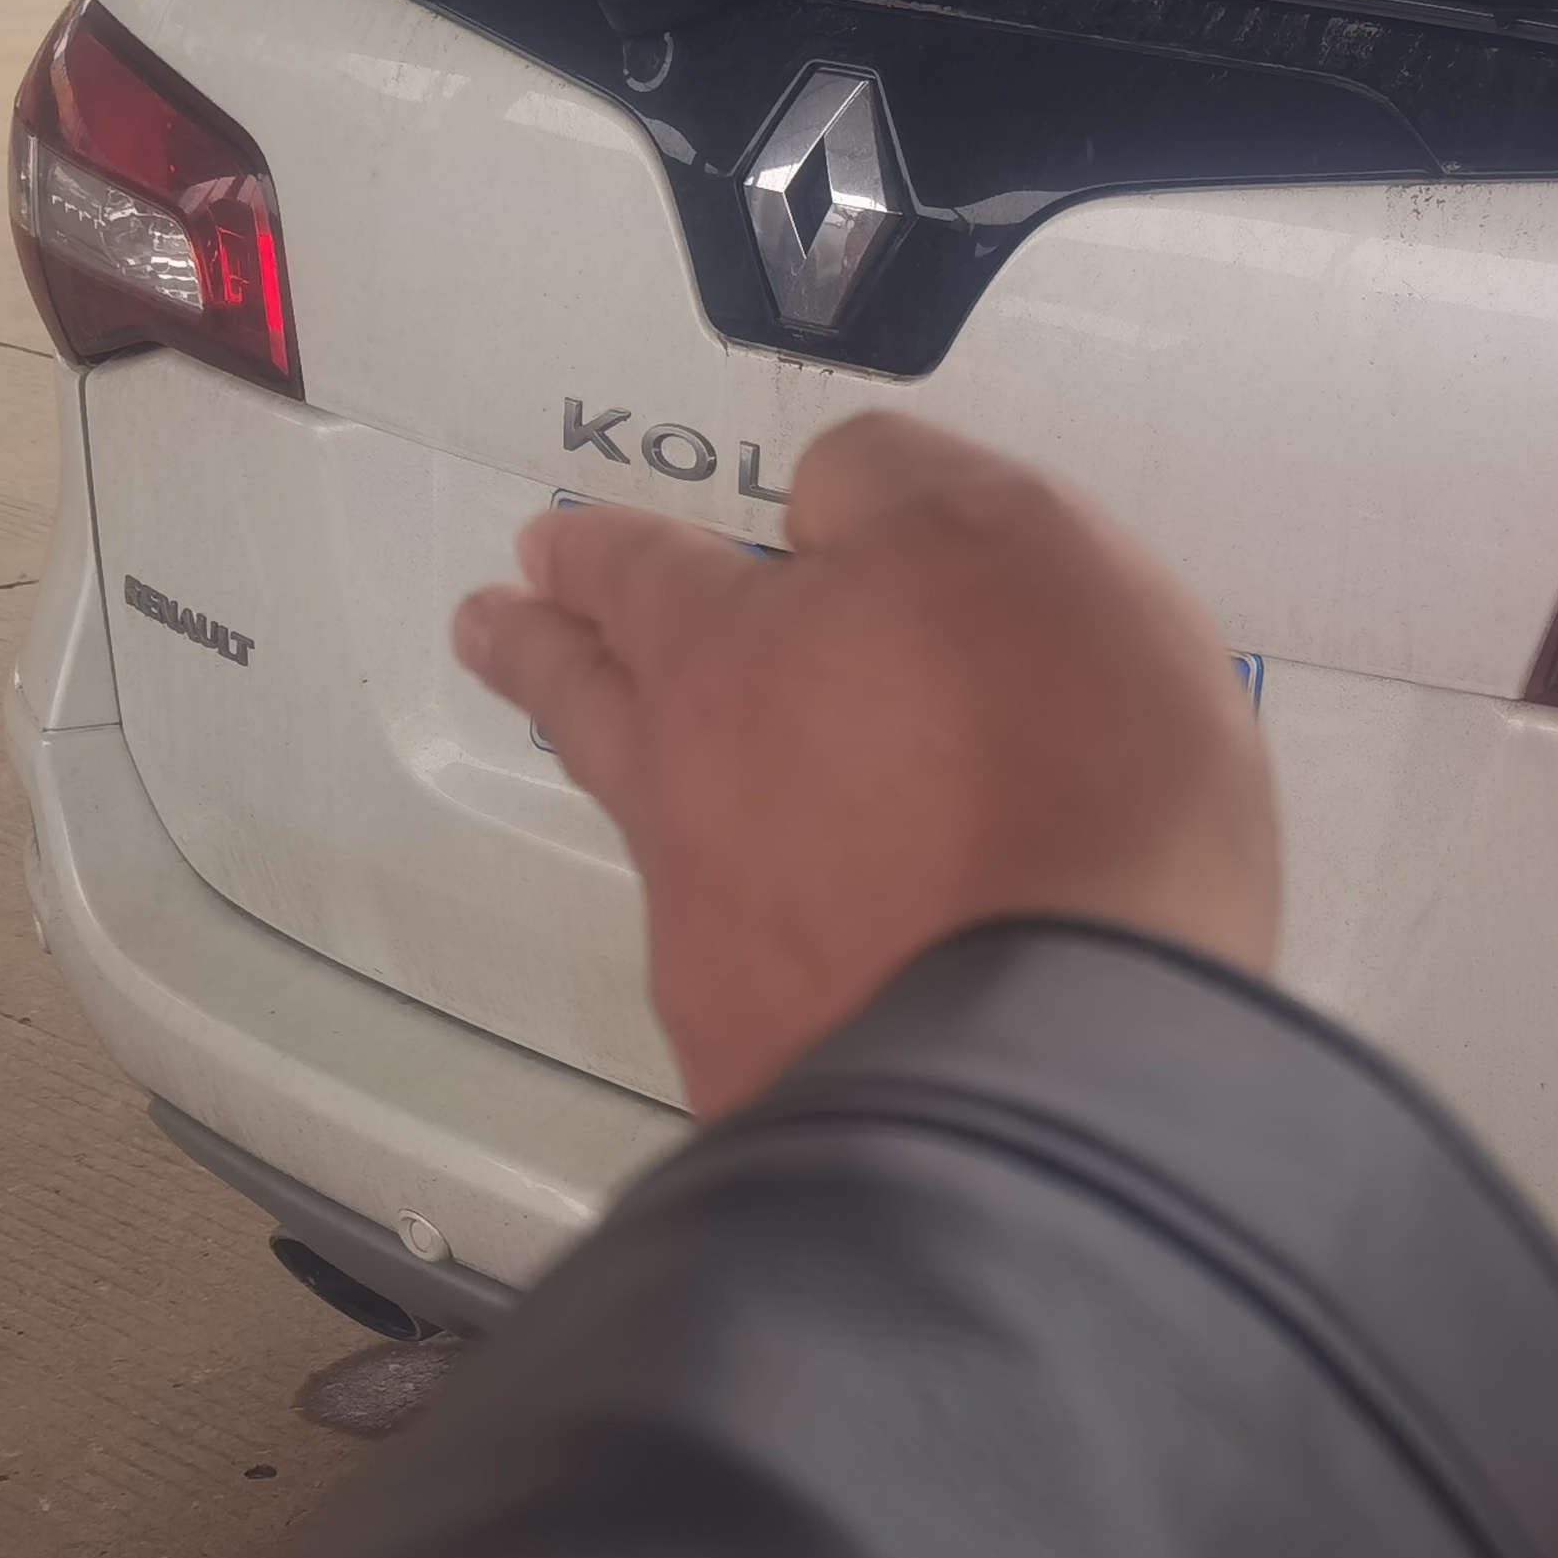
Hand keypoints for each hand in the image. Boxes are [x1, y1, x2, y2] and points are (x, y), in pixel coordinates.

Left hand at [452, 414, 1280, 1113]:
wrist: (1066, 1039)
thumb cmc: (1056, 757)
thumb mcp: (1012, 537)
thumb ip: (896, 487)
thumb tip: (822, 504)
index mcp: (729, 654)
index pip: (641, 575)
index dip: (600, 552)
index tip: (544, 550)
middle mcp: (689, 798)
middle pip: (594, 705)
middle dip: (544, 652)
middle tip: (491, 626)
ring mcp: (719, 950)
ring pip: (661, 848)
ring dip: (651, 800)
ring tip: (658, 789)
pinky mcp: (773, 1070)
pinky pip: (746, 983)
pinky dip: (762, 950)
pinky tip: (801, 961)